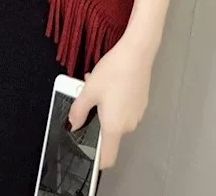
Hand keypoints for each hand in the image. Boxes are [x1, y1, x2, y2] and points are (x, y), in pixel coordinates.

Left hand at [68, 35, 153, 169]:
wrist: (137, 53)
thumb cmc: (113, 72)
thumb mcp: (89, 90)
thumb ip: (78, 111)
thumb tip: (74, 124)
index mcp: (114, 127)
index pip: (107, 159)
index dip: (97, 162)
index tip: (87, 153)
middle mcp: (128, 125)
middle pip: (109, 134)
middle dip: (97, 120)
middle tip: (88, 100)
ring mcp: (137, 114)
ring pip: (116, 119)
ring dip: (105, 108)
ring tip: (98, 85)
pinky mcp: (141, 103)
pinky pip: (124, 109)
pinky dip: (115, 102)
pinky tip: (110, 82)